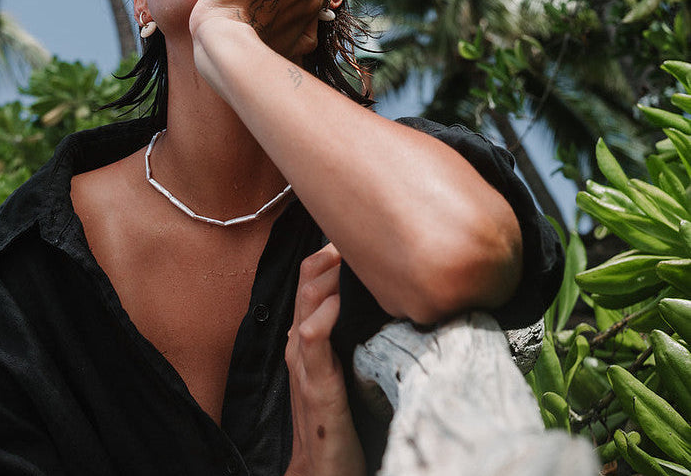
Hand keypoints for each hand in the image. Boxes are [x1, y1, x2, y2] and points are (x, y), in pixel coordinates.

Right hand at [284, 244, 364, 475]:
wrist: (324, 467)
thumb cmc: (343, 416)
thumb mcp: (349, 363)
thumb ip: (357, 332)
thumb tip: (392, 301)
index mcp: (307, 332)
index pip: (312, 275)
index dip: (332, 251)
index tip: (364, 239)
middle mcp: (299, 339)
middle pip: (307, 277)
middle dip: (333, 252)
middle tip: (365, 240)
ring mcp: (302, 360)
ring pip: (307, 298)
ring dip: (332, 274)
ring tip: (356, 261)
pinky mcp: (313, 382)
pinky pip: (311, 336)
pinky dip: (325, 314)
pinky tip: (343, 303)